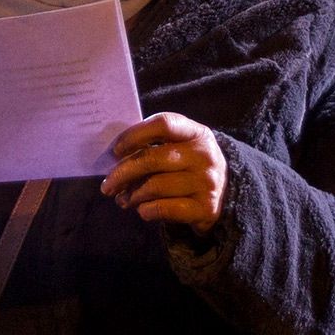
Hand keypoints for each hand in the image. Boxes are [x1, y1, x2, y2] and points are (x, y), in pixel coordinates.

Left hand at [100, 112, 227, 235]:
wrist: (228, 195)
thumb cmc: (190, 167)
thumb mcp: (181, 149)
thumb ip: (154, 147)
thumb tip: (115, 161)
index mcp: (197, 133)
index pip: (163, 124)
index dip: (135, 134)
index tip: (116, 150)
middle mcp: (204, 155)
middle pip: (153, 158)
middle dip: (123, 173)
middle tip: (107, 185)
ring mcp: (207, 182)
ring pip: (156, 186)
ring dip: (133, 195)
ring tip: (123, 199)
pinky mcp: (206, 208)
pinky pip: (165, 209)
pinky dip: (147, 210)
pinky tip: (142, 210)